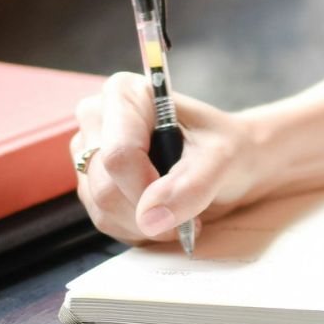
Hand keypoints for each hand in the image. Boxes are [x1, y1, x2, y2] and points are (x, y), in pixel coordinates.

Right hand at [71, 73, 263, 244]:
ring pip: (103, 209)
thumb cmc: (228, 148)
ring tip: (180, 209)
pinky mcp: (92, 184)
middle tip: (189, 209)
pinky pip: (106, 221)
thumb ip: (191, 185)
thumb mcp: (223, 159)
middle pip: (106, 187)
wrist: (234, 163)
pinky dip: (139, 229)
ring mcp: (90, 153)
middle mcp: (98, 119)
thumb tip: (150, 216)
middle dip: (150, 211)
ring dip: (146, 224)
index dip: (146, 188)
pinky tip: (163, 213)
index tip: (180, 200)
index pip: (118, 154)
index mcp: (125, 94)